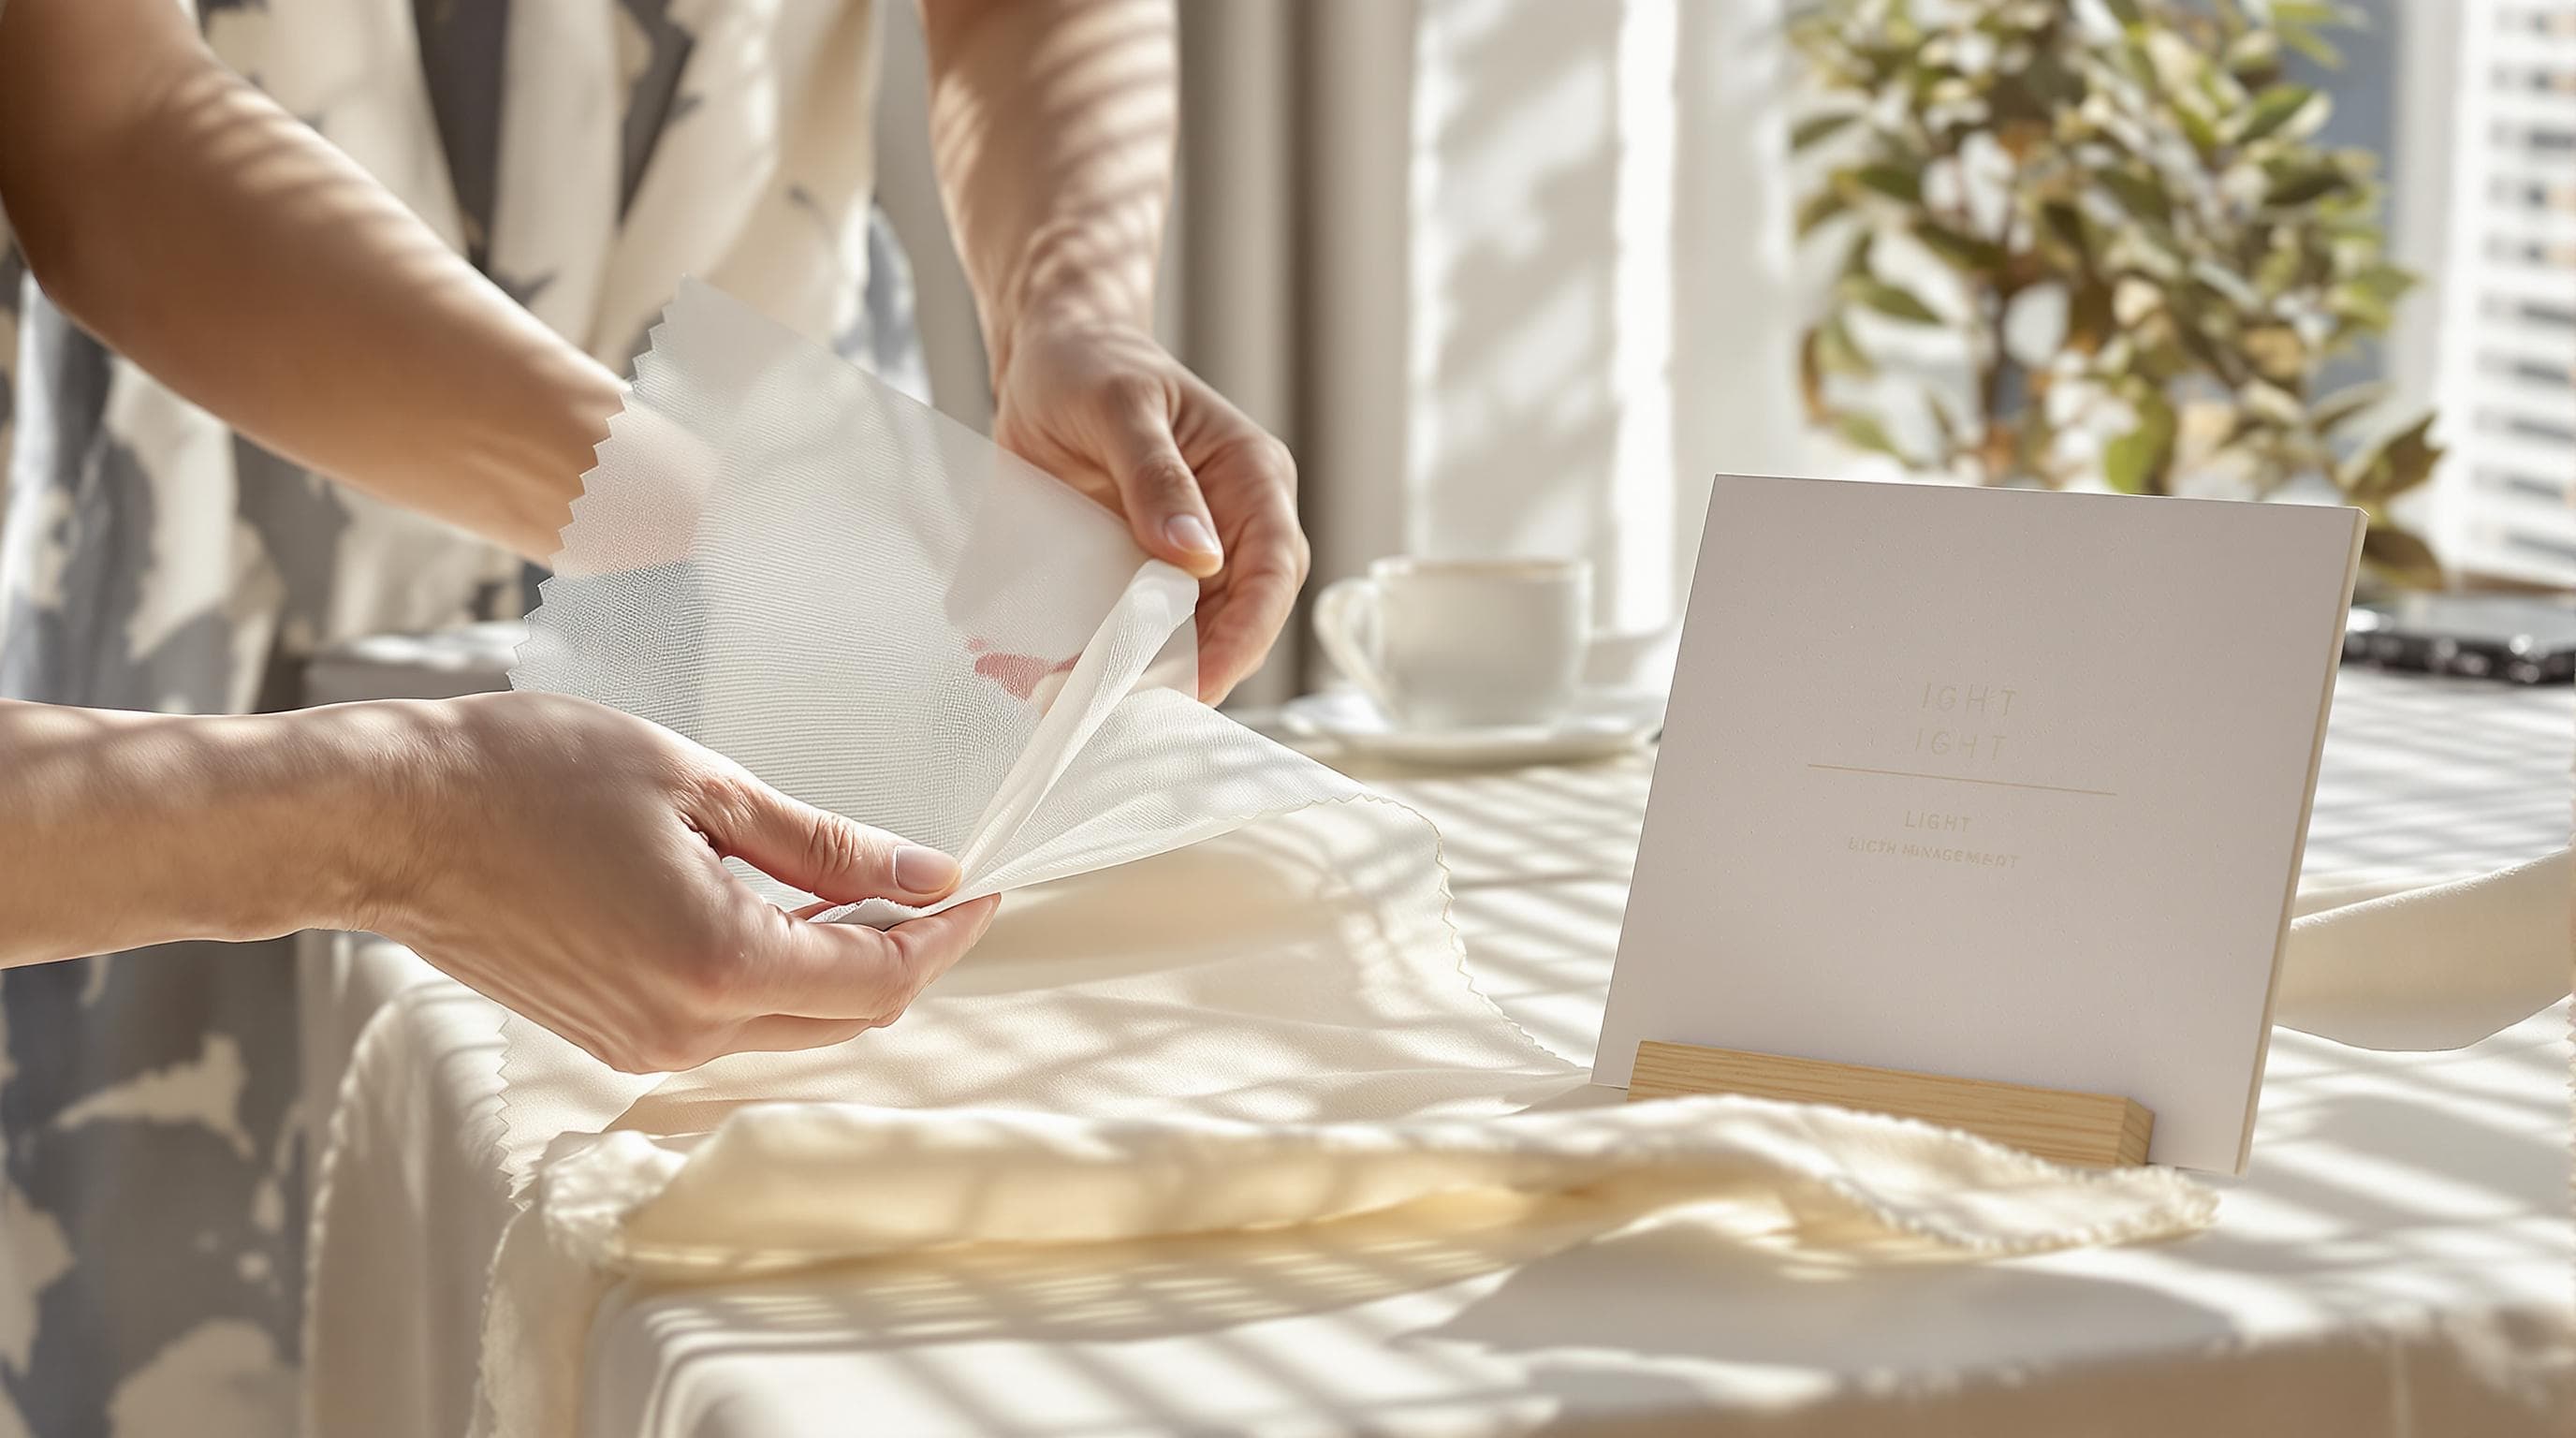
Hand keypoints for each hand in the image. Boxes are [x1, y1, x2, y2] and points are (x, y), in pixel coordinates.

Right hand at [372, 692, 998, 1072]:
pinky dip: (771, 979)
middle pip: (844, 1020)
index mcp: (716, 965)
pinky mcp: (609, 1040)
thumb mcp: (697, 784)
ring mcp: (642, 1046)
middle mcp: (684, 1031)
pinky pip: (728, 1026)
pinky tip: (774, 909)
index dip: (944, 937)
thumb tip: (924, 875)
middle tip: (926, 882)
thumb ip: (822, 844)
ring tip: (851, 887)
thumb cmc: (527, 776)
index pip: (878, 982)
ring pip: (788, 1031)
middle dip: (899, 955)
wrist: (387, 820)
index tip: (980, 888)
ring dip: (834, 970)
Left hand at [990, 313, 1308, 702]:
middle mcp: (1232, 526)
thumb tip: (1196, 558)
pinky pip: (1134, 631)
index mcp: (1252, 479)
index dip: (1243, 636)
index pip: (1273, 571)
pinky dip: (1097, 658)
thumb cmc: (1090, 364)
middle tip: (1110, 698)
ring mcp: (1188, 557)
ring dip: (1134, 674)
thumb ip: (1156, 478)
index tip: (1196, 681)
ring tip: (1066, 692)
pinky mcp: (1142, 574)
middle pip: (1236, 623)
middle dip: (1182, 670)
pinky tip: (1049, 670)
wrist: (1047, 356)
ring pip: (1185, 640)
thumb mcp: (1119, 407)